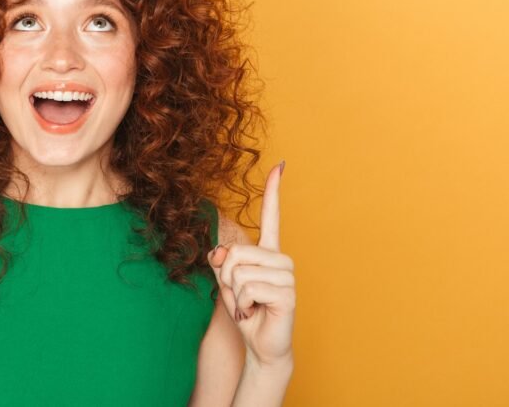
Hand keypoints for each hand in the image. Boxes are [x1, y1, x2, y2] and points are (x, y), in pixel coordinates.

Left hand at [208, 161, 294, 368]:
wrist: (261, 344)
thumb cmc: (247, 310)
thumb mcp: (227, 282)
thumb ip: (221, 262)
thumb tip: (221, 252)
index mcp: (268, 252)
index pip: (271, 216)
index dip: (273, 191)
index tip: (280, 165)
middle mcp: (281, 259)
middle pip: (236, 252)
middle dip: (227, 278)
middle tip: (242, 296)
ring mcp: (287, 275)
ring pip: (239, 272)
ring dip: (236, 294)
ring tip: (251, 305)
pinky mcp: (287, 293)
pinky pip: (248, 288)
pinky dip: (244, 304)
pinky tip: (257, 312)